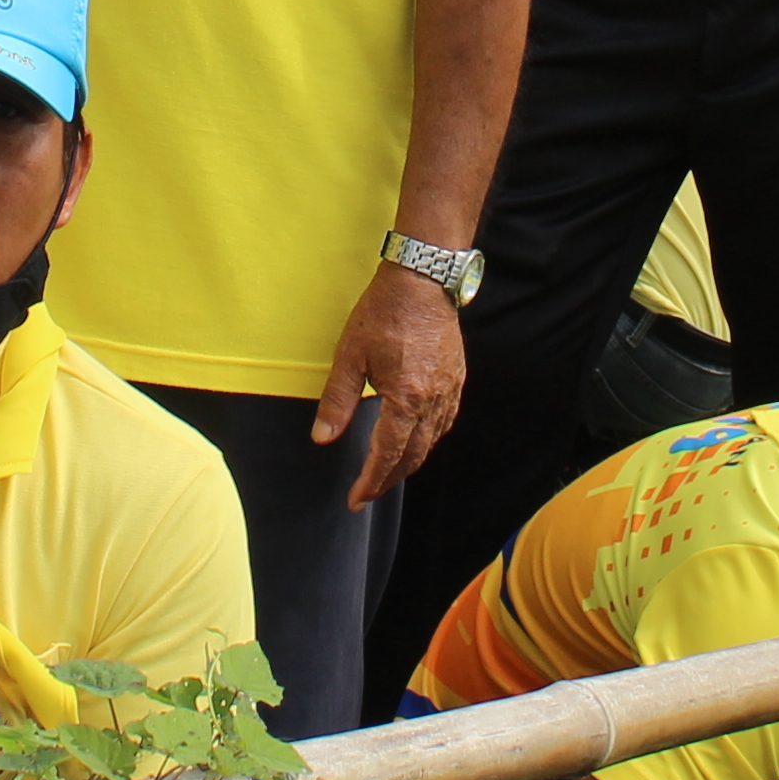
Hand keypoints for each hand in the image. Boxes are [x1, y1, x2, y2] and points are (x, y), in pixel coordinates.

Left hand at [316, 261, 467, 508]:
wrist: (422, 279)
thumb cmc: (384, 312)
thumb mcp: (350, 356)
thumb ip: (337, 401)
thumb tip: (323, 437)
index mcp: (406, 398)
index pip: (388, 455)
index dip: (371, 481)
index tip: (356, 499)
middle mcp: (433, 400)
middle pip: (414, 456)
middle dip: (389, 480)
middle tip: (367, 494)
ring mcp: (449, 390)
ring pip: (431, 442)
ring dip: (409, 463)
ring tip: (386, 472)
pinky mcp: (456, 379)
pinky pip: (444, 422)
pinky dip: (428, 440)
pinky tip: (415, 440)